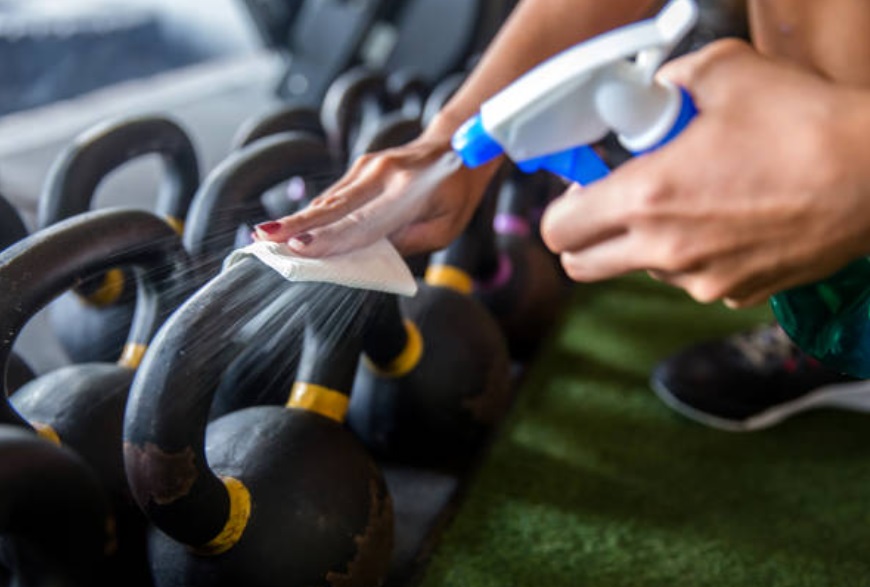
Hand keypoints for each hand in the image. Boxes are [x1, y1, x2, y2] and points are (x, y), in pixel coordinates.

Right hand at [252, 127, 499, 257]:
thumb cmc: (454, 195)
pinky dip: (313, 212)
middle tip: (265, 238)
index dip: (331, 237)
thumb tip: (366, 255)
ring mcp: (369, 165)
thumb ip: (408, 241)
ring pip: (329, 199)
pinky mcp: (361, 167)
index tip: (301, 248)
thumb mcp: (445, 228)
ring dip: (298, 218)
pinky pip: (335, 195)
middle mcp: (383, 172)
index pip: (364, 221)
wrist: (456, 148)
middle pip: (335, 205)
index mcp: (407, 190)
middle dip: (298, 224)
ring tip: (265, 235)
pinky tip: (290, 228)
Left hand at [540, 39, 869, 306]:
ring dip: (648, 241)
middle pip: (583, 264)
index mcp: (646, 199)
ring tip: (696, 197)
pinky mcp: (737, 294)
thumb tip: (660, 88)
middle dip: (587, 235)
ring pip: (642, 269)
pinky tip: (733, 219)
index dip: (561, 208)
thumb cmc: (806, 125)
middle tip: (618, 200)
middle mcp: (665, 251)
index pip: (557, 229)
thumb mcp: (728, 72)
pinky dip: (697, 254)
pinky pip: (695, 277)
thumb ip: (675, 81)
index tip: (585, 188)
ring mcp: (702, 280)